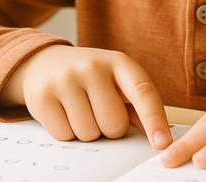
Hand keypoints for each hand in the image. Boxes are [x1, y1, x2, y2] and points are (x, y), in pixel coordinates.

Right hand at [0, 45, 171, 148]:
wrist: (44, 62)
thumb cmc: (89, 77)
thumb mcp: (115, 80)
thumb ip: (136, 104)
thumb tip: (159, 135)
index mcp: (119, 62)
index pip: (143, 93)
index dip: (154, 120)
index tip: (163, 143)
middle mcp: (93, 67)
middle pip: (114, 124)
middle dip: (109, 128)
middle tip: (98, 111)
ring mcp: (66, 80)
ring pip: (89, 134)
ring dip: (87, 131)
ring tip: (79, 109)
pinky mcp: (43, 96)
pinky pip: (65, 135)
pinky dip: (66, 132)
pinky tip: (63, 112)